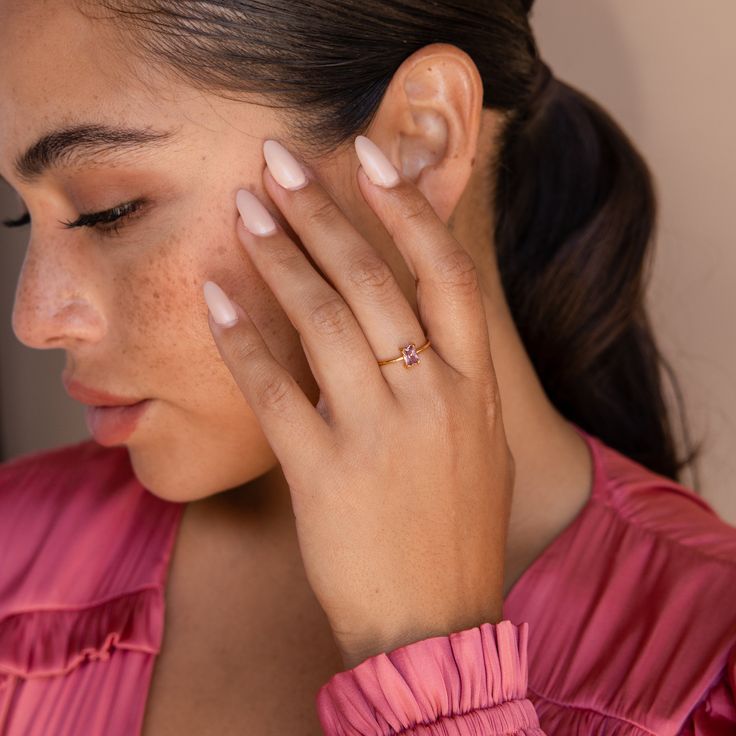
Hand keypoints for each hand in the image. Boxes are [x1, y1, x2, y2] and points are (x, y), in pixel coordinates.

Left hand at [203, 135, 514, 668]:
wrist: (435, 622)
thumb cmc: (456, 529)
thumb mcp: (477, 440)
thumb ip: (451, 375)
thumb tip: (407, 314)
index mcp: (475, 386)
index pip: (445, 273)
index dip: (408, 209)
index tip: (368, 156)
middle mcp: (432, 397)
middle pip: (373, 282)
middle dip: (323, 212)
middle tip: (279, 162)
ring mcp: (377, 434)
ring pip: (321, 322)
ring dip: (279, 257)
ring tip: (246, 210)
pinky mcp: (323, 472)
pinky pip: (274, 390)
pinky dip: (242, 340)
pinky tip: (216, 298)